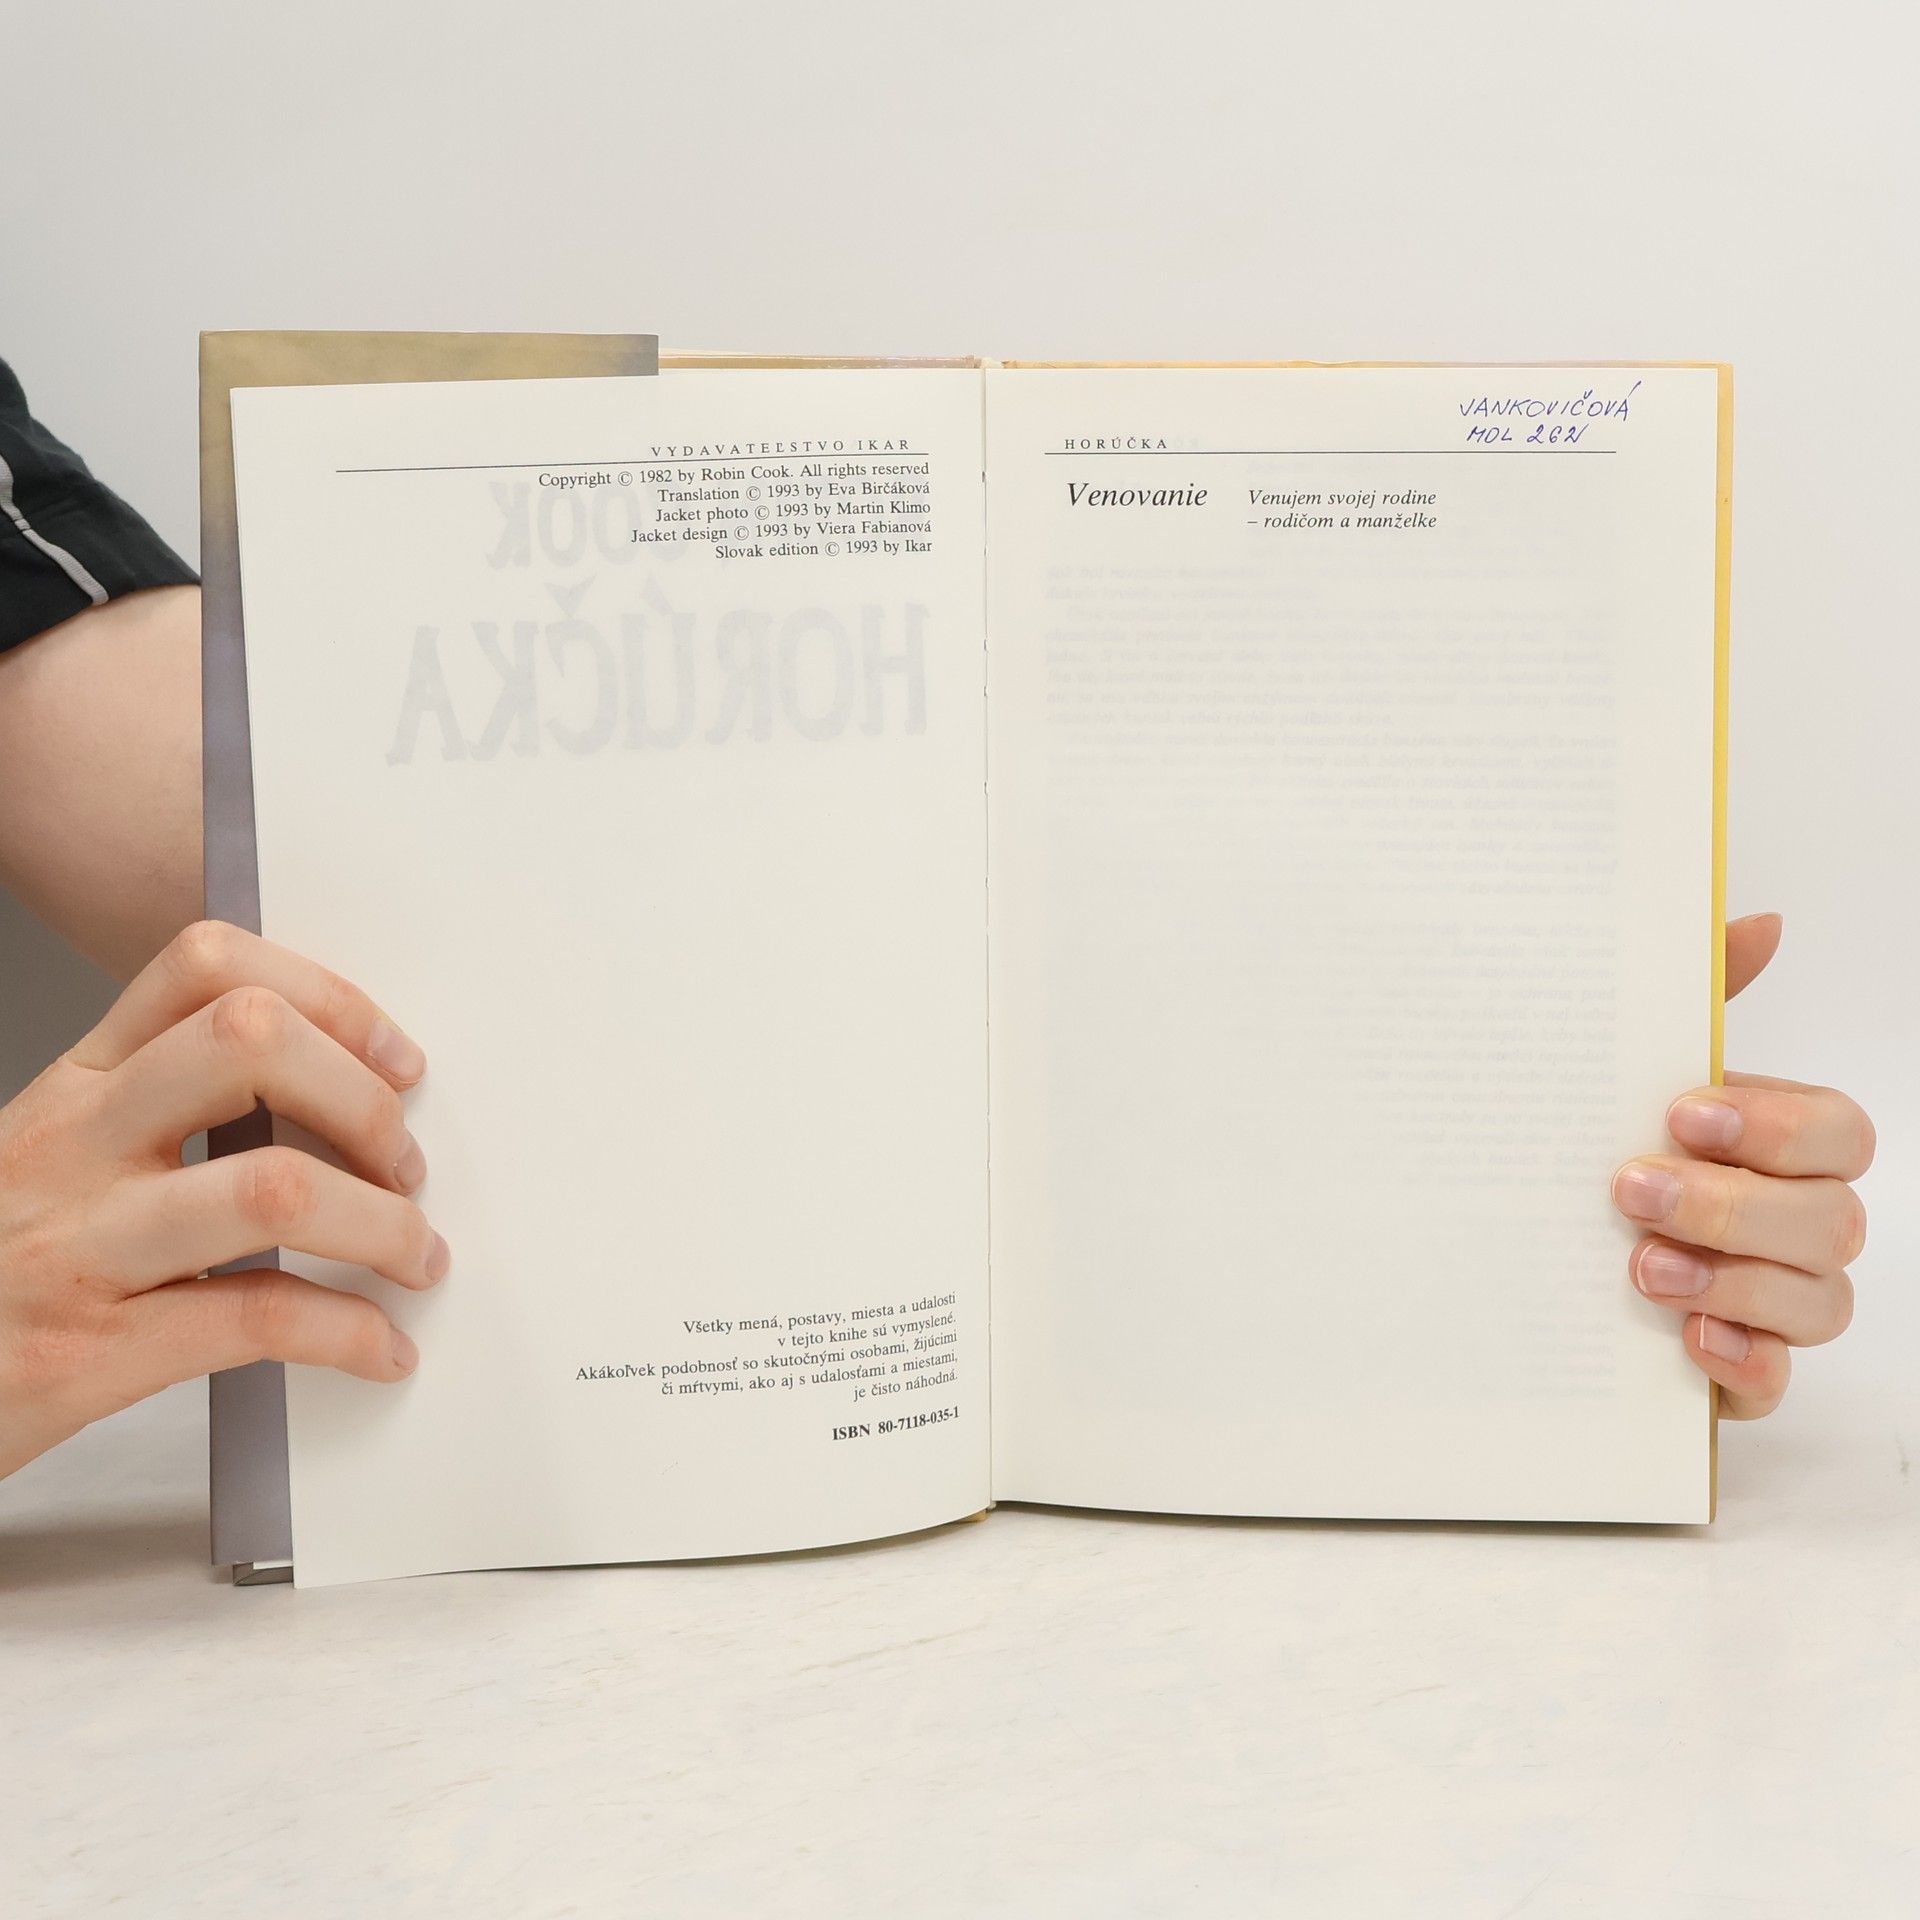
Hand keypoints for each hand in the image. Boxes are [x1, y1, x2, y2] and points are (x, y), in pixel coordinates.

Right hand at [0, 921, 447, 1478]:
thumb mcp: (54, 1163)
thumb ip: (162, 1116)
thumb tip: (335, 1105)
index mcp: (75, 1088)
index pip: (205, 968)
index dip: (328, 998)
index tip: (396, 1060)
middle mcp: (71, 1145)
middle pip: (250, 1043)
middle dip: (363, 1100)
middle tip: (405, 1165)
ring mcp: (76, 1246)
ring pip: (271, 1185)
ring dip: (380, 1222)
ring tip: (415, 1257)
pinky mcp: (85, 1354)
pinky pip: (256, 1317)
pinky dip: (349, 1333)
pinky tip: (379, 1348)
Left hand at [1612, 912, 1872, 1417]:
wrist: (1519, 1249)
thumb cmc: (1601, 1147)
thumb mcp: (1628, 1070)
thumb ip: (1698, 999)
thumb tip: (1761, 921)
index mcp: (1783, 1147)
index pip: (1838, 1132)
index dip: (1775, 1126)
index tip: (1681, 1113)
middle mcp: (1797, 1225)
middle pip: (1831, 1219)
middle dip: (1733, 1204)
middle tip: (1630, 1190)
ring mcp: (1776, 1304)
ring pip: (1819, 1302)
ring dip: (1733, 1282)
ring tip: (1641, 1268)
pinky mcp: (1741, 1372)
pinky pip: (1776, 1383)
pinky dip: (1743, 1363)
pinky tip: (1686, 1342)